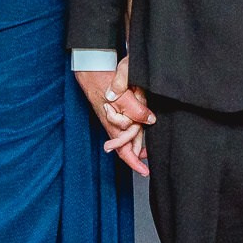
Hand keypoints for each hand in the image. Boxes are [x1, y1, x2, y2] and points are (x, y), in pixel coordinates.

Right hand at [76, 58, 153, 174]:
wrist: (92, 71)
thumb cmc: (103, 85)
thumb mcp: (125, 99)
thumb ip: (138, 111)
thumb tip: (150, 120)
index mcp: (115, 127)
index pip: (124, 151)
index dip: (135, 163)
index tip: (145, 171)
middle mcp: (114, 125)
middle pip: (129, 144)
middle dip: (139, 148)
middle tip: (149, 153)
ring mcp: (115, 118)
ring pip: (131, 131)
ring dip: (139, 131)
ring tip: (146, 135)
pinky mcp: (117, 110)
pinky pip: (129, 120)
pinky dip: (137, 121)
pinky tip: (142, 116)